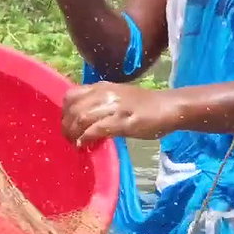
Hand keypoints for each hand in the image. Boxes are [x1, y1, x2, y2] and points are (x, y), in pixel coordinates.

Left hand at [63, 82, 181, 143]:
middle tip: (69, 140)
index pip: (71, 96)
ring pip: (81, 118)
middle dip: (67, 127)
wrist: (168, 107)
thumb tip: (82, 120)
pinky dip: (87, 138)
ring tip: (76, 144)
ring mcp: (114, 107)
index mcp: (101, 87)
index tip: (67, 126)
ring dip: (74, 134)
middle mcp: (105, 93)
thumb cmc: (143, 105)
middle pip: (73, 109)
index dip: (64, 113)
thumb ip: (99, 105)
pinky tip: (85, 145)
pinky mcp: (123, 121)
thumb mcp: (116, 98)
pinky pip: (97, 129)